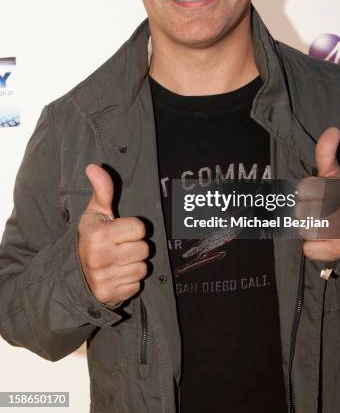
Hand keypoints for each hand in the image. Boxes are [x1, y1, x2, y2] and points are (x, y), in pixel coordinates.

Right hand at [77, 164, 147, 306]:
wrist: (73, 273)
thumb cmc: (90, 237)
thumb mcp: (95, 213)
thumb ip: (102, 190)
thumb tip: (94, 166)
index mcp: (98, 235)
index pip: (141, 229)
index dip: (133, 229)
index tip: (120, 231)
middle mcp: (100, 257)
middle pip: (144, 249)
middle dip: (135, 247)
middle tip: (119, 247)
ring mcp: (104, 278)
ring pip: (143, 268)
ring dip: (134, 265)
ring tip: (118, 261)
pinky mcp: (109, 295)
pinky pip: (136, 286)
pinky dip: (129, 282)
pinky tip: (116, 275)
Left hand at [296, 127, 339, 261]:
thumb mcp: (334, 173)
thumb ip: (326, 152)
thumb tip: (332, 130)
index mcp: (337, 187)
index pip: (303, 189)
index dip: (306, 193)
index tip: (317, 194)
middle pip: (300, 210)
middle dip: (306, 212)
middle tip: (320, 212)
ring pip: (303, 229)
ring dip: (309, 229)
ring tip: (323, 226)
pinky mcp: (336, 250)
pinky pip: (308, 249)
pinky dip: (313, 247)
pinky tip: (324, 241)